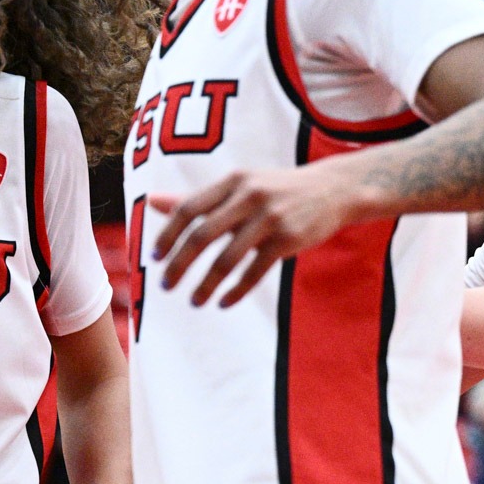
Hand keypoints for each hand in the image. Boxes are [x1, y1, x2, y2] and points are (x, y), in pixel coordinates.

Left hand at [149, 165, 361, 306]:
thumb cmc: (275, 190)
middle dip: (179, 264)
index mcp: (231, 181)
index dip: (168, 235)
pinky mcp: (288, 239)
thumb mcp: (237, 186)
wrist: (332, 189)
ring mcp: (270, 217)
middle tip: (166, 286)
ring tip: (194, 301)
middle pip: (202, 235)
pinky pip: (254, 272)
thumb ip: (196, 198)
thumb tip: (151, 201)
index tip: (155, 258)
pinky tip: (224, 302)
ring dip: (206, 284)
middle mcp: (248, 195)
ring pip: (227, 259)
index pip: (188, 208)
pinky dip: (236, 291)